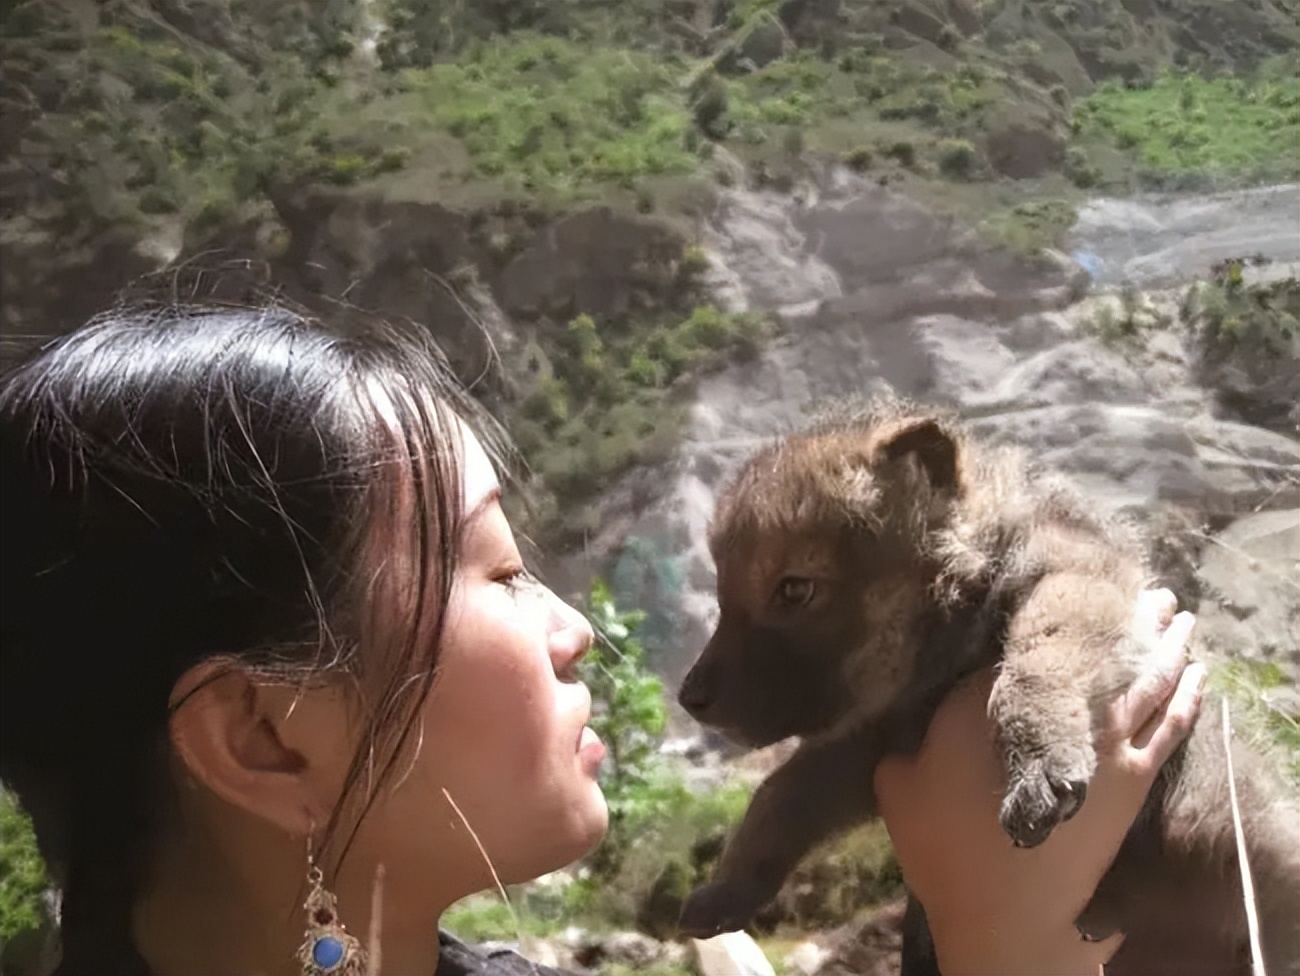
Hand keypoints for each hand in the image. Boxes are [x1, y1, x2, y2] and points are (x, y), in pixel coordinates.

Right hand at [873, 589, 1204, 975]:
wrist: (1004, 908)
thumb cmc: (941, 845)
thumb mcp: (894, 782)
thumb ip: (902, 745)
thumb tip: (905, 729)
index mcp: (980, 694)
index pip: (1013, 642)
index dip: (1034, 616)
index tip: (1049, 595)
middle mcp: (1046, 702)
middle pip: (1091, 644)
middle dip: (1117, 612)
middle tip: (1133, 585)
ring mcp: (1099, 737)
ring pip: (1139, 673)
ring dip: (1160, 638)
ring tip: (1168, 608)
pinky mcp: (1133, 774)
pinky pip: (1169, 721)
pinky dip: (1185, 692)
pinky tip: (1195, 671)